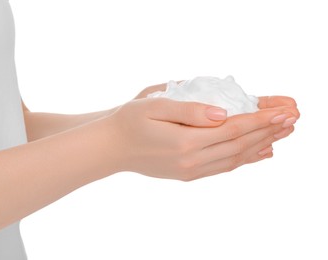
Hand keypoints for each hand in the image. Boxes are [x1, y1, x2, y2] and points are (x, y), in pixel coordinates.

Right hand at [109, 97, 298, 180]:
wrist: (110, 148)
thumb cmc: (128, 122)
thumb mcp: (154, 106)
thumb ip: (189, 110)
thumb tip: (221, 113)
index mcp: (185, 141)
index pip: (233, 128)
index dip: (260, 119)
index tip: (283, 110)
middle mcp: (191, 160)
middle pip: (240, 145)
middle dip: (268, 131)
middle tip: (292, 120)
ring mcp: (190, 170)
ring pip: (235, 158)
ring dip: (260, 145)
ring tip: (282, 135)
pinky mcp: (187, 174)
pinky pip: (223, 167)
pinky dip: (244, 159)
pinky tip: (257, 154)